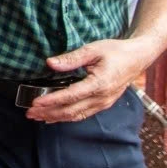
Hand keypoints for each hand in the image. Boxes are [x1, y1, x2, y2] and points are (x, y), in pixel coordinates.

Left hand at [26, 38, 153, 122]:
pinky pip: (83, 114)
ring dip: (56, 117)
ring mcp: (103, 103)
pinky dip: (67, 117)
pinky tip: (54, 117)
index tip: (35, 102)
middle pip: (71, 110)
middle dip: (49, 113)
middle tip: (29, 113)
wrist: (137, 58)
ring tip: (37, 117)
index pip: (70, 96)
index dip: (51, 100)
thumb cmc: (116, 51)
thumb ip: (71, 58)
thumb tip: (50, 63)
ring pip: (76, 115)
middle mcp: (102, 98)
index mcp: (99, 84)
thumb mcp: (93, 50)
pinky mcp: (103, 104)